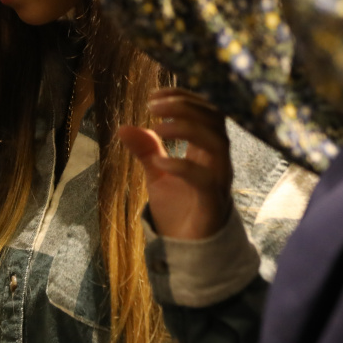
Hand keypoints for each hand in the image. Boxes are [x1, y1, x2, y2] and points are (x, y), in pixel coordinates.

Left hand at [118, 88, 232, 240]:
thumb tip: (123, 127)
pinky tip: (159, 162)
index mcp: (207, 148)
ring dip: (186, 128)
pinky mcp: (212, 201)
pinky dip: (182, 166)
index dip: (185, 96)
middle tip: (153, 106)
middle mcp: (218, 159)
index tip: (155, 94)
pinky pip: (204, 178)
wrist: (187, 248)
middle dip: (184, 106)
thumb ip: (145, 150)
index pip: (207, 109)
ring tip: (157, 128)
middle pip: (214, 119)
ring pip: (216, 142)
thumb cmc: (179, 207)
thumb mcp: (156, 174)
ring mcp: (219, 179)